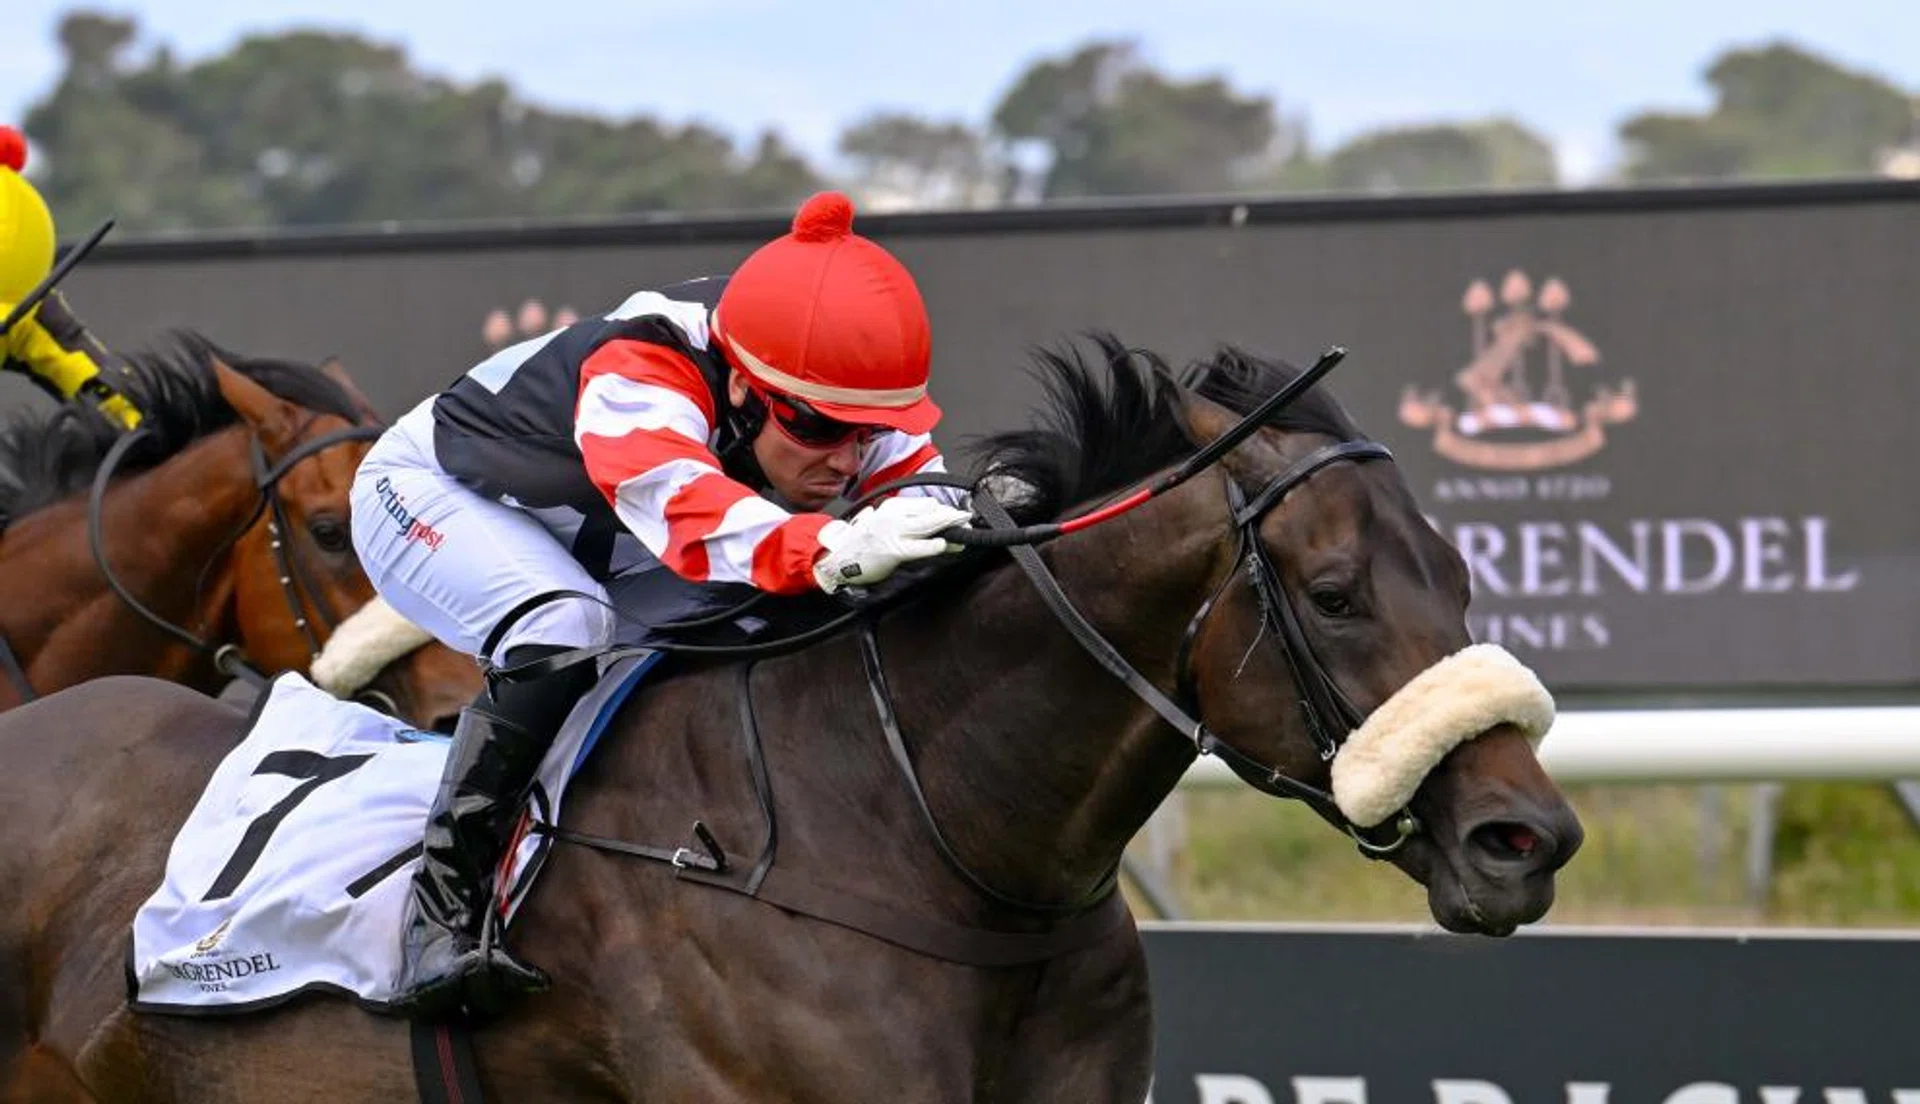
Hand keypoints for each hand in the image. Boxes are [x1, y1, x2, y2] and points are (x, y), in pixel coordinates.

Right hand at [812, 496, 973, 592]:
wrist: (836, 558)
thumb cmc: (860, 544)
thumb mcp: (881, 523)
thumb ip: (904, 520)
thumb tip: (931, 523)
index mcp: (891, 507)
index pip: (924, 504)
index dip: (943, 509)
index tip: (956, 515)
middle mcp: (893, 516)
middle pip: (930, 512)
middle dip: (951, 515)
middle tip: (967, 517)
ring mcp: (893, 532)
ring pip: (927, 525)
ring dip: (948, 525)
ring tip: (964, 527)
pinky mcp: (892, 550)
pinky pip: (917, 547)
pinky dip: (932, 545)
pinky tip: (944, 544)